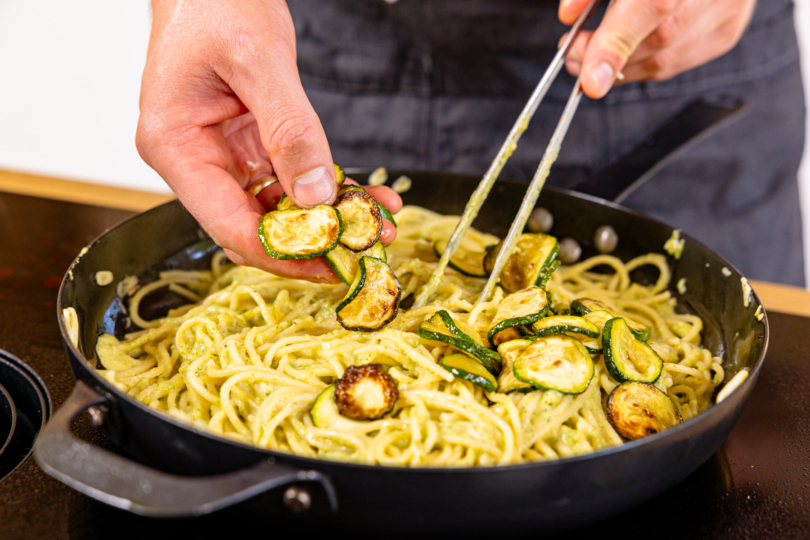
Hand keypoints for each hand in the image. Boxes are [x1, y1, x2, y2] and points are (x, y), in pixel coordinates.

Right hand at [136, 0, 399, 282]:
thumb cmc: (217, 3)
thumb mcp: (257, 59)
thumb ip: (289, 129)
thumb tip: (316, 195)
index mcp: (176, 147)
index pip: (230, 226)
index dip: (286, 253)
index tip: (336, 261)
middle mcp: (195, 161)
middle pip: (254, 226)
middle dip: (314, 241)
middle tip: (367, 248)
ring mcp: (222, 157)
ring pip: (277, 209)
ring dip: (328, 219)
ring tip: (379, 223)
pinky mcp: (248, 147)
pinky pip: (289, 181)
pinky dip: (326, 191)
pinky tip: (366, 196)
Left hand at [559, 0, 756, 97]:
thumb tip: (569, 15)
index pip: (651, 7)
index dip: (615, 46)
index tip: (591, 82)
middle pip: (656, 40)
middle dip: (607, 57)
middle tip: (573, 55)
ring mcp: (728, 10)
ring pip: (664, 60)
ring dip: (621, 67)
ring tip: (593, 54)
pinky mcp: (728, 30)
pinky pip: (676, 63)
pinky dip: (642, 64)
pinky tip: (626, 53)